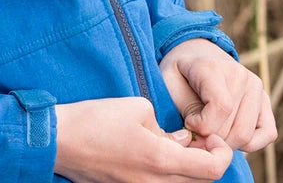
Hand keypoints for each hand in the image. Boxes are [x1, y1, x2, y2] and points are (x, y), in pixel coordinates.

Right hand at [54, 97, 233, 182]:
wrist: (61, 141)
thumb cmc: (96, 120)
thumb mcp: (137, 108)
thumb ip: (166, 127)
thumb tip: (179, 140)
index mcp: (160, 161)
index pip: (212, 170)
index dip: (222, 152)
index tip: (211, 134)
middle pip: (201, 182)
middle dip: (209, 159)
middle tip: (198, 137)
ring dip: (190, 166)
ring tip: (178, 142)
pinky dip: (170, 170)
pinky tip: (157, 149)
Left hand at [159, 39, 276, 152]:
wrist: (194, 54)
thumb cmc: (179, 73)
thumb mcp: (168, 83)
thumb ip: (185, 109)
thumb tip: (206, 137)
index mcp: (213, 66)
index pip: (222, 107)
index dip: (203, 126)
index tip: (188, 123)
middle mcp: (240, 74)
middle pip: (233, 128)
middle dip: (211, 140)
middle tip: (197, 132)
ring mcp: (255, 86)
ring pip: (247, 136)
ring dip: (226, 144)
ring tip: (210, 131)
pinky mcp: (265, 99)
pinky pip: (268, 134)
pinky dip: (249, 144)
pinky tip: (229, 135)